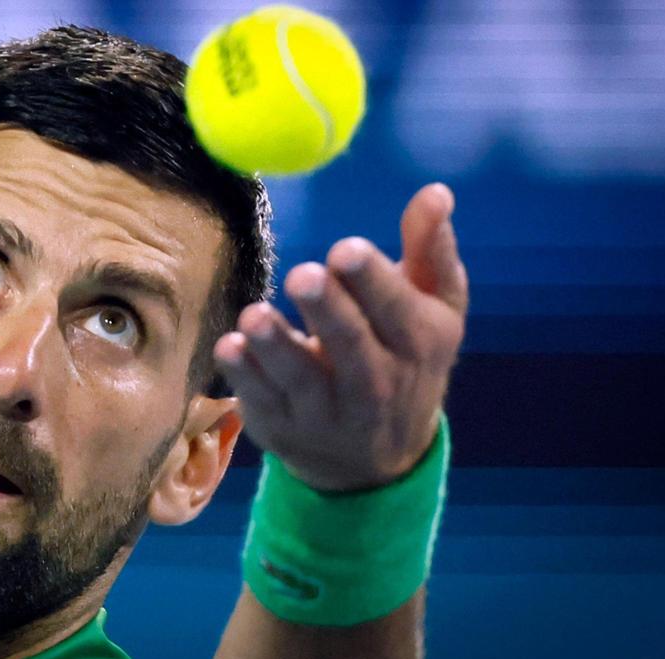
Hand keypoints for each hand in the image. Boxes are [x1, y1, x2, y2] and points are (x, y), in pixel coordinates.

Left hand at [214, 183, 468, 491]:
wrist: (377, 460)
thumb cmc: (404, 357)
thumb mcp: (432, 307)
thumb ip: (430, 249)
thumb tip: (435, 192)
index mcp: (418, 343)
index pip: (397, 312)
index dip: (372, 282)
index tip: (345, 249)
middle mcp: (378, 385)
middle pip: (352, 348)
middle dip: (327, 311)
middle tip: (302, 276)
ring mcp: (329, 414)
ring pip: (302, 380)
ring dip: (276, 347)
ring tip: (254, 315)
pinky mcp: (285, 430)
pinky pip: (263, 403)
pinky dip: (245, 378)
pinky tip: (228, 348)